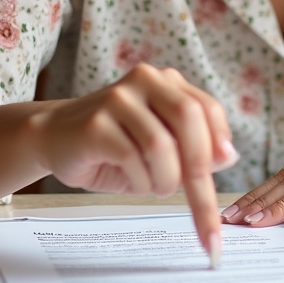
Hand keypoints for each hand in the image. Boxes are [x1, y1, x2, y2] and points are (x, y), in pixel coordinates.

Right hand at [28, 64, 237, 261]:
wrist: (55, 138)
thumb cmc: (117, 146)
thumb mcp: (163, 148)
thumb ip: (195, 149)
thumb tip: (229, 156)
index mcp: (168, 82)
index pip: (207, 109)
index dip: (220, 143)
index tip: (227, 173)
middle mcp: (146, 81)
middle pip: (190, 117)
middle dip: (198, 165)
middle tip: (200, 202)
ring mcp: (119, 99)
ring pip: (161, 144)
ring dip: (165, 179)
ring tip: (154, 187)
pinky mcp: (96, 123)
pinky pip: (132, 157)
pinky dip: (140, 181)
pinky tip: (133, 181)